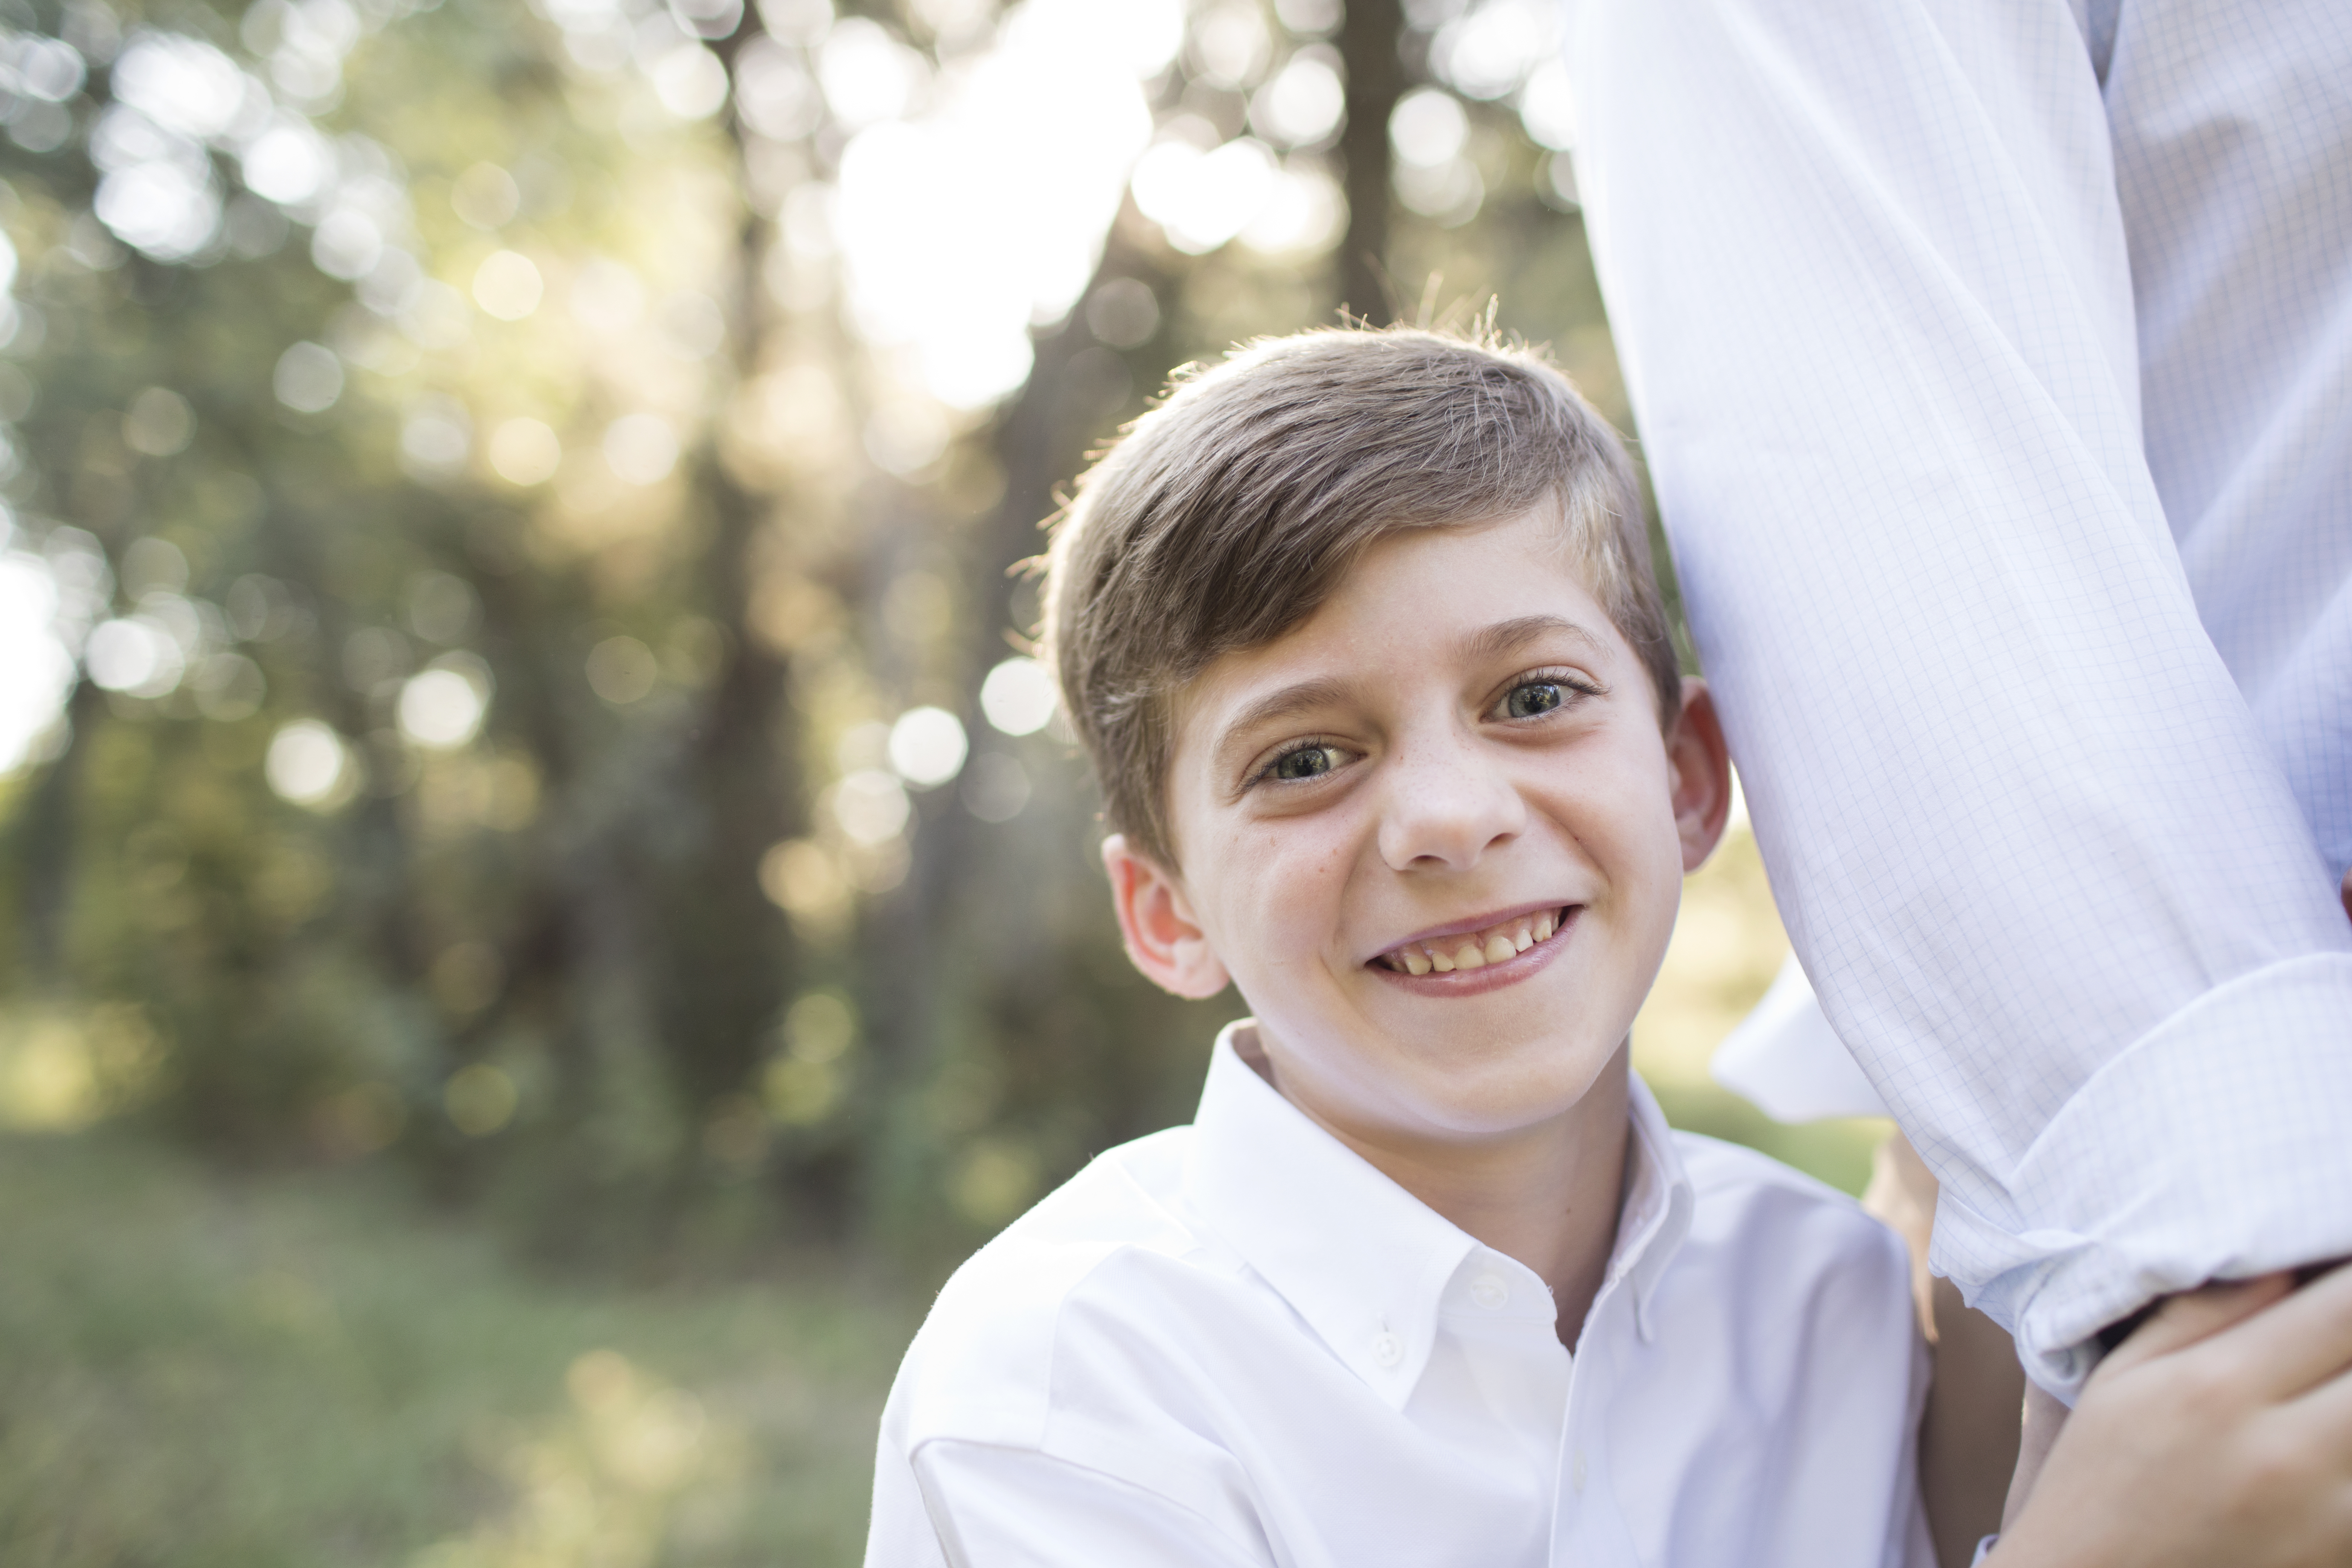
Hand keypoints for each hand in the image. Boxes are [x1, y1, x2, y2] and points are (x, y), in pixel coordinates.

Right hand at [1994, 1266, 2351, 1567]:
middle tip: (2335, 1344)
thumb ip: (2201, 1313)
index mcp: (2218, 1388)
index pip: (2343, 1308)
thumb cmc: (2101, 1479)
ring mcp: (2327, 1515)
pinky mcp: (2343, 1554)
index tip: (2345, 1272)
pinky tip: (2324, 1437)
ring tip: (2326, 1389)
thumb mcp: (2124, 1378)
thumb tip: (2281, 1261)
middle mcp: (2285, 1452)